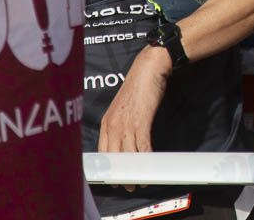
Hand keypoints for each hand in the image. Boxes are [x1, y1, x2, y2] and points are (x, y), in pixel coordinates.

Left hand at [98, 46, 170, 189]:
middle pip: (114, 156)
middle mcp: (113, 125)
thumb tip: (124, 139)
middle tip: (129, 185)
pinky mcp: (140, 122)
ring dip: (136, 169)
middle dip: (121, 174)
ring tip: (141, 179)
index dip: (109, 167)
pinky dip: (146, 158)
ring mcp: (126, 124)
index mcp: (106, 122)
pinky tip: (151, 163)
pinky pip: (142, 146)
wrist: (148, 70)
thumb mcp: (122, 107)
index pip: (102, 151)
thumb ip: (120, 123)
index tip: (114, 177)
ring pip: (129, 154)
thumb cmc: (138, 86)